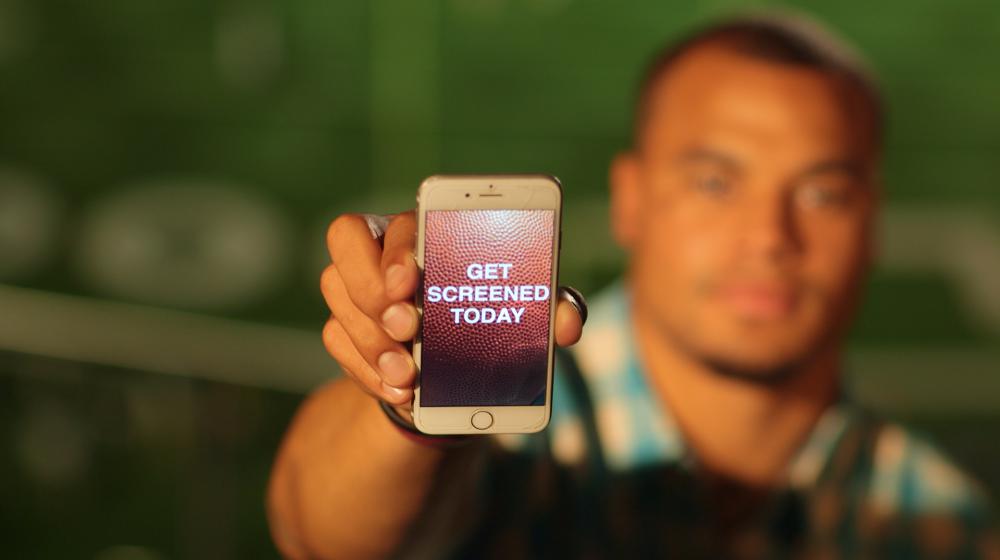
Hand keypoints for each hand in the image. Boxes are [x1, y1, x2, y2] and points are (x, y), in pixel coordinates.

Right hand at [321, 210, 584, 413]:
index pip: (397, 221)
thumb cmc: (497, 320)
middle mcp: (384, 250)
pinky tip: (399, 391)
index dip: (398, 248)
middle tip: (407, 328)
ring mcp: (358, 289)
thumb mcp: (530, 314)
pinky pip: (338, 342)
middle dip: (373, 290)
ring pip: (338, 297)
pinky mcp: (347, 329)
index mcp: (429, 230)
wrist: (464, 374)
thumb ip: (551, 309)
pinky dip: (367, 371)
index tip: (411, 282)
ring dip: (372, 340)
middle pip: (346, 244)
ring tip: (408, 375)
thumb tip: (568, 324)